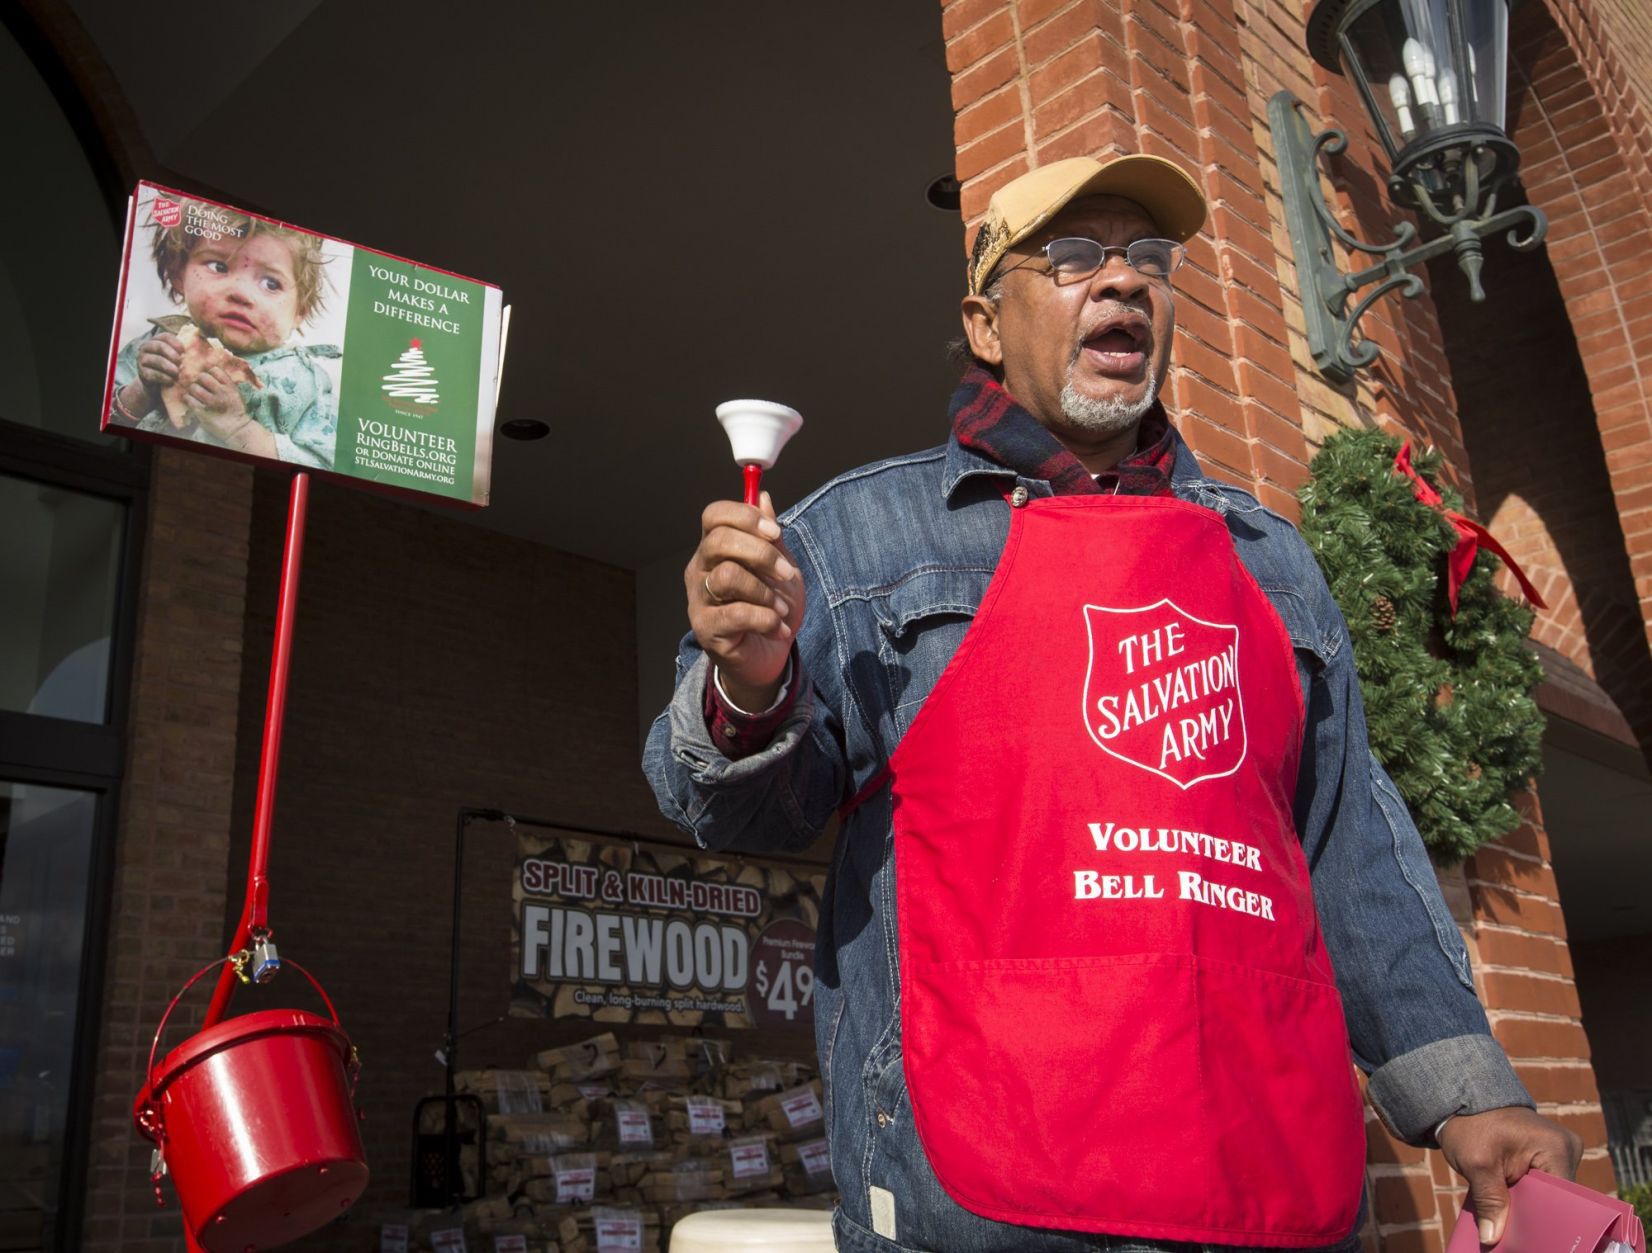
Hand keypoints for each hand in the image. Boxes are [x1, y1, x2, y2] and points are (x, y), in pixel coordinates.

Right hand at [136, 333, 183, 424]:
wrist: (157, 385)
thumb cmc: (172, 368)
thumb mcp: (177, 358)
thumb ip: (185, 350)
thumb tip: (204, 339)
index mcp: (156, 340)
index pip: (165, 336)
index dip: (175, 343)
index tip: (184, 351)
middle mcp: (146, 348)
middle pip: (159, 346)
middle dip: (171, 354)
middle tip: (181, 362)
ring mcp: (142, 360)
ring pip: (155, 360)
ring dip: (168, 366)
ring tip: (177, 372)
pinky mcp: (141, 373)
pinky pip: (152, 374)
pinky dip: (163, 377)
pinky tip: (171, 381)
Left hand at [184, 364, 250, 438]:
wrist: (238, 429)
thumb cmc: (236, 411)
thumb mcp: (236, 394)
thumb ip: (226, 385)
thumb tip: (210, 375)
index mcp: (230, 387)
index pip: (215, 370)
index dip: (209, 373)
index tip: (209, 379)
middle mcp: (221, 392)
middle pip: (203, 377)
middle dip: (199, 381)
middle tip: (200, 386)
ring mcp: (212, 402)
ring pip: (194, 387)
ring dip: (192, 390)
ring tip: (195, 395)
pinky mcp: (202, 411)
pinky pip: (189, 399)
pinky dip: (188, 399)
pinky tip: (191, 401)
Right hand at [687, 492, 803, 709]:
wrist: (770, 656)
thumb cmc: (771, 607)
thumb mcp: (780, 567)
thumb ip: (771, 536)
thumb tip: (763, 497)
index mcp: (715, 548)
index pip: (714, 516)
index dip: (745, 517)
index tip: (776, 533)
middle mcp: (700, 569)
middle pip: (719, 541)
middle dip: (761, 554)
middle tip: (786, 573)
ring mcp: (699, 599)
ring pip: (728, 576)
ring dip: (765, 592)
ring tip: (782, 608)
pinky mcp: (706, 629)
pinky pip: (736, 614)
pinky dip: (766, 619)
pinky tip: (778, 627)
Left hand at [1437, 1106, 1582, 1244]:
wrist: (1461, 1103)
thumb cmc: (1470, 1126)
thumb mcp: (1477, 1164)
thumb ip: (1489, 1201)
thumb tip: (1492, 1239)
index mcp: (1557, 1148)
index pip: (1564, 1199)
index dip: (1545, 1221)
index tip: (1528, 1238)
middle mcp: (1566, 1151)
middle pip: (1557, 1199)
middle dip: (1534, 1217)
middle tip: (1514, 1236)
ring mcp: (1558, 1154)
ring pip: (1548, 1196)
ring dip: (1528, 1208)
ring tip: (1510, 1225)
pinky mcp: (1546, 1158)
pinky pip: (1540, 1187)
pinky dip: (1525, 1198)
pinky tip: (1511, 1213)